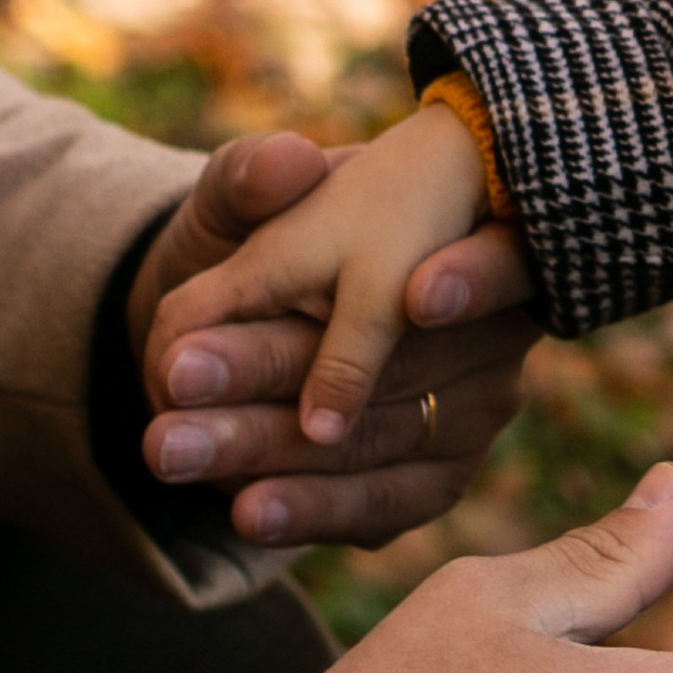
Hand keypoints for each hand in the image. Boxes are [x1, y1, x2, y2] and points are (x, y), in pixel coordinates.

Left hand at [134, 126, 541, 546]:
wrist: (227, 339)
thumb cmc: (253, 247)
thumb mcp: (239, 200)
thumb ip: (252, 176)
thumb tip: (287, 160)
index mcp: (471, 244)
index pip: (503, 262)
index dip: (475, 278)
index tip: (416, 298)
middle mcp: (491, 340)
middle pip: (402, 367)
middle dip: (277, 369)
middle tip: (174, 372)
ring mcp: (469, 418)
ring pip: (376, 443)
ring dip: (266, 447)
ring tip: (169, 446)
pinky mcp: (433, 484)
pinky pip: (382, 509)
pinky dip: (310, 511)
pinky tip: (245, 511)